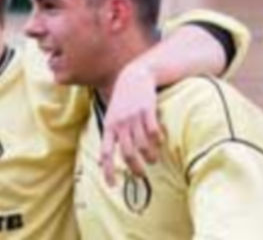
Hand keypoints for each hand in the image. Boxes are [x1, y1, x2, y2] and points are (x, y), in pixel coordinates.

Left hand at [99, 62, 162, 185]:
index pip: (105, 153)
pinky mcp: (148, 110)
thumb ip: (109, 136)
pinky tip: (160, 143)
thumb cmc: (123, 101)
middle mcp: (120, 123)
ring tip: (152, 159)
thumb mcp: (111, 116)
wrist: (135, 76)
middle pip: (127, 153)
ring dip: (149, 156)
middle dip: (135, 168)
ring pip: (142, 145)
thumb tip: (102, 161)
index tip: (112, 185)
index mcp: (109, 126)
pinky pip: (154, 132)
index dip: (108, 170)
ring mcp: (134, 117)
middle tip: (141, 175)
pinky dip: (158, 140)